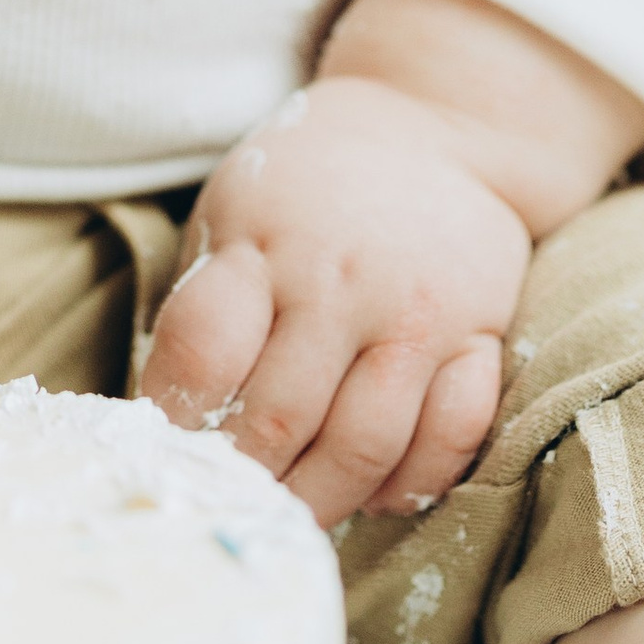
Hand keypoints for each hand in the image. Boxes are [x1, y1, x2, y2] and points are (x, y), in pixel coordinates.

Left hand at [140, 0, 643, 530]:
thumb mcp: (233, 213)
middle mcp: (340, 283)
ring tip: (291, 518)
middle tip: (227, 506)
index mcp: (261, 245)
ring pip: (366, 444)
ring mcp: (416, 314)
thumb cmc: (305, 185)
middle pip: (280, 419)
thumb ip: (205, 304)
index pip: (203, 353)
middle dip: (245, 480)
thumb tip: (165, 414)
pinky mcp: (479, 335)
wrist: (432, 125)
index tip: (164, 448)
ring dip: (322, 500)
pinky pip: (453, 435)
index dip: (172, 417)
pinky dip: (415, 482)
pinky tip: (380, 494)